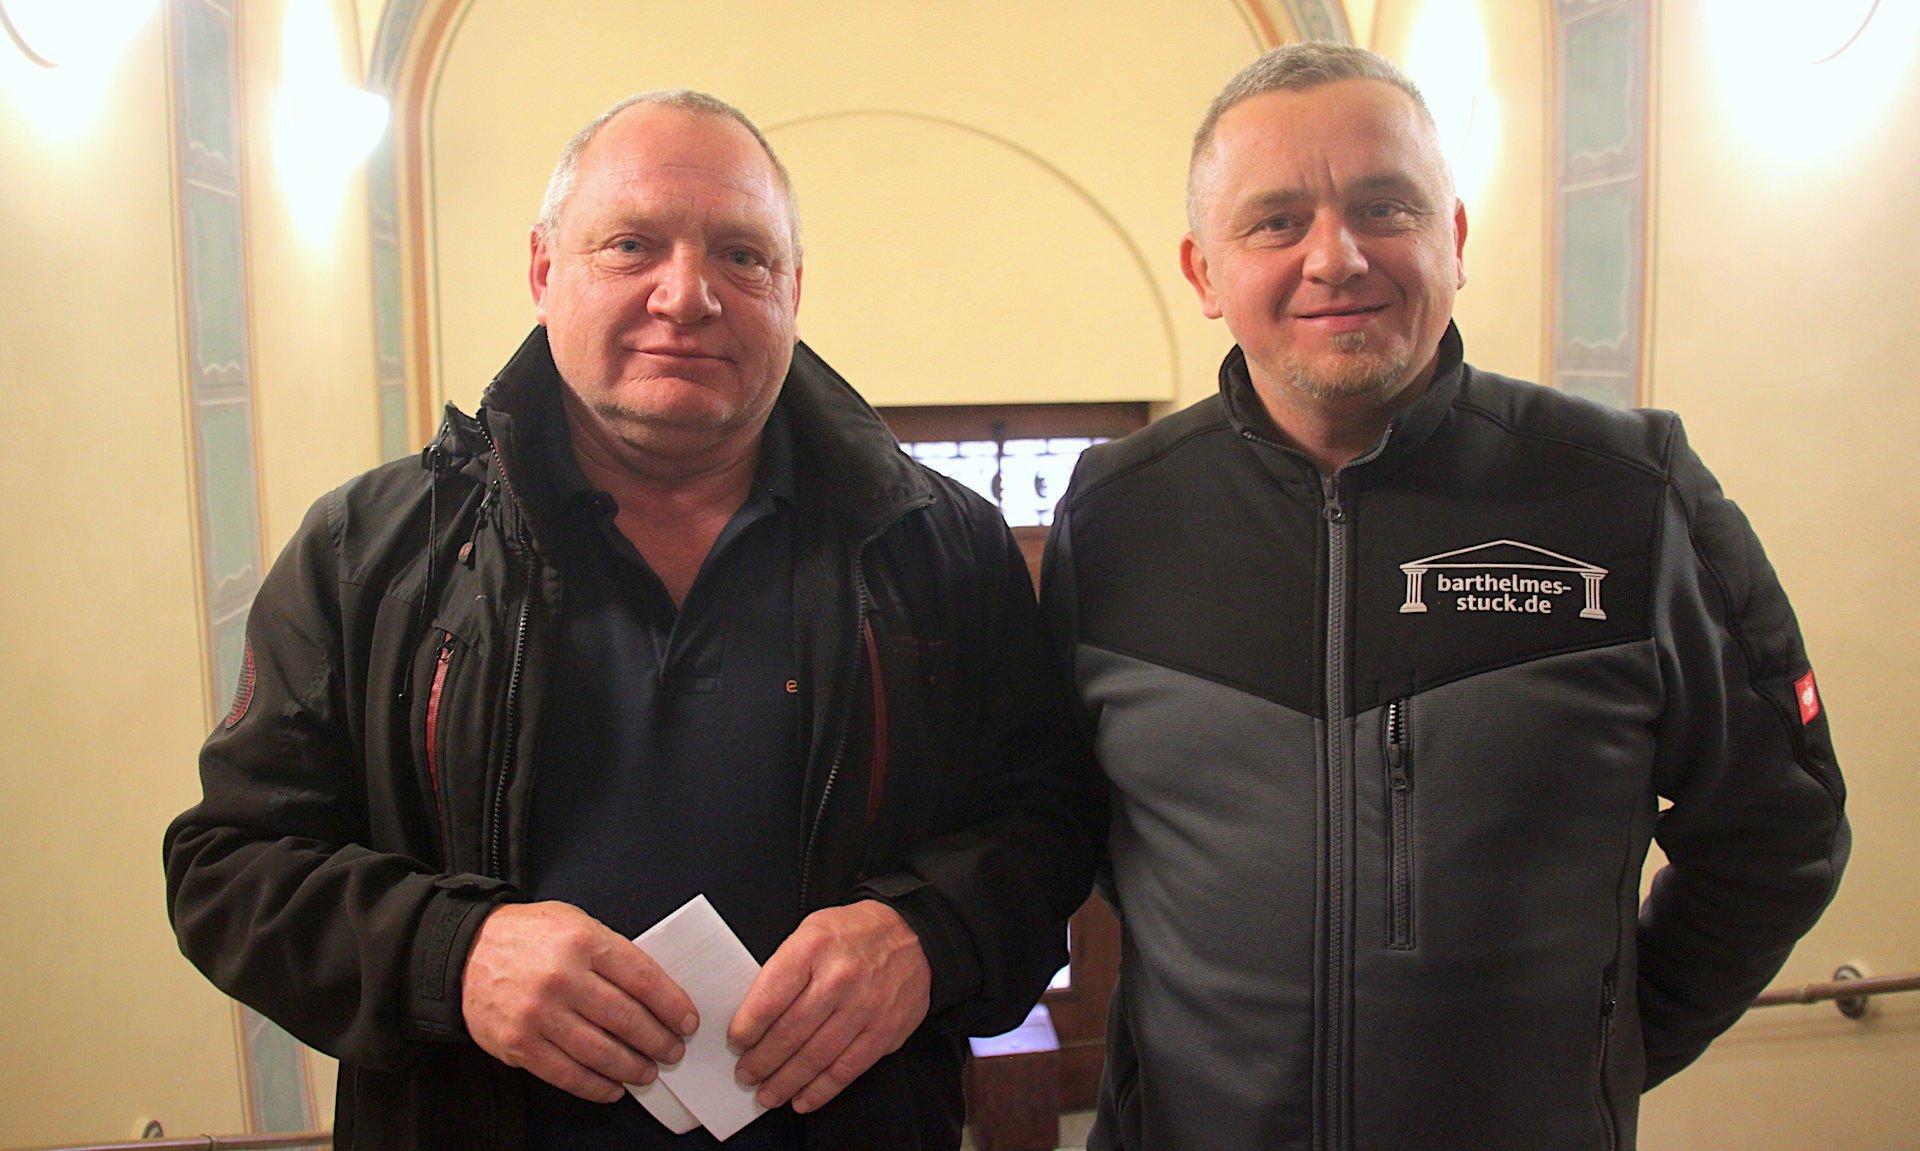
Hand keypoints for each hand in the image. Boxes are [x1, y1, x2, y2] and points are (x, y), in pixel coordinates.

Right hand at [462, 901, 697, 1102]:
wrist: (465, 951)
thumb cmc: (528, 936)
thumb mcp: (575, 924)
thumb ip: (612, 953)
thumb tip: (656, 991)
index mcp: (583, 942)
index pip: (643, 979)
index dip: (672, 1005)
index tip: (687, 1021)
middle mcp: (562, 978)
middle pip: (627, 1019)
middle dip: (658, 1040)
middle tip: (673, 1051)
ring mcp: (539, 1014)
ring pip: (601, 1052)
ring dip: (632, 1067)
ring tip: (647, 1071)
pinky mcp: (519, 1043)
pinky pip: (567, 1074)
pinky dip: (596, 1086)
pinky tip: (612, 1087)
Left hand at [729, 900, 931, 1113]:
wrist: (912, 935)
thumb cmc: (853, 935)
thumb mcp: (811, 932)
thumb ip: (784, 970)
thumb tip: (754, 1017)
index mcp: (814, 948)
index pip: (770, 998)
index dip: (747, 1029)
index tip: (736, 1043)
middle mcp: (840, 978)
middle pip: (790, 1033)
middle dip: (762, 1061)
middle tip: (746, 1075)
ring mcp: (866, 1007)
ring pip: (816, 1057)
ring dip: (786, 1082)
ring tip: (768, 1094)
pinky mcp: (885, 1031)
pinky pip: (847, 1069)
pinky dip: (821, 1090)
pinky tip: (803, 1099)